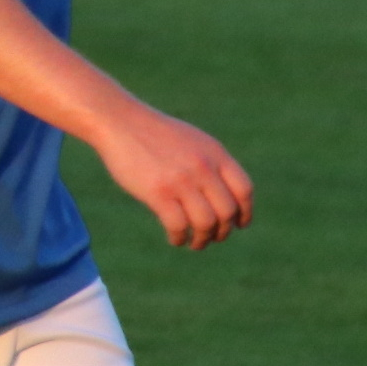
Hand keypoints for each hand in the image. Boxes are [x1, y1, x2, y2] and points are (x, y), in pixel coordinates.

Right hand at [93, 97, 252, 248]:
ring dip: (203, 240)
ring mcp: (181, 180)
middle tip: (211, 237)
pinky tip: (175, 238)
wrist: (121, 122)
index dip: (245, 212)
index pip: (244, 190)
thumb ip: (210, 164)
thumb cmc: (155, 135)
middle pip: (227, 211)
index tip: (239, 225)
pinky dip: (179, 238)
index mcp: (215, 153)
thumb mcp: (193, 142)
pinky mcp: (158, 192)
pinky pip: (178, 226)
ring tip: (194, 243)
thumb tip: (224, 197)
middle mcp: (203, 166)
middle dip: (222, 231)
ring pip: (206, 223)